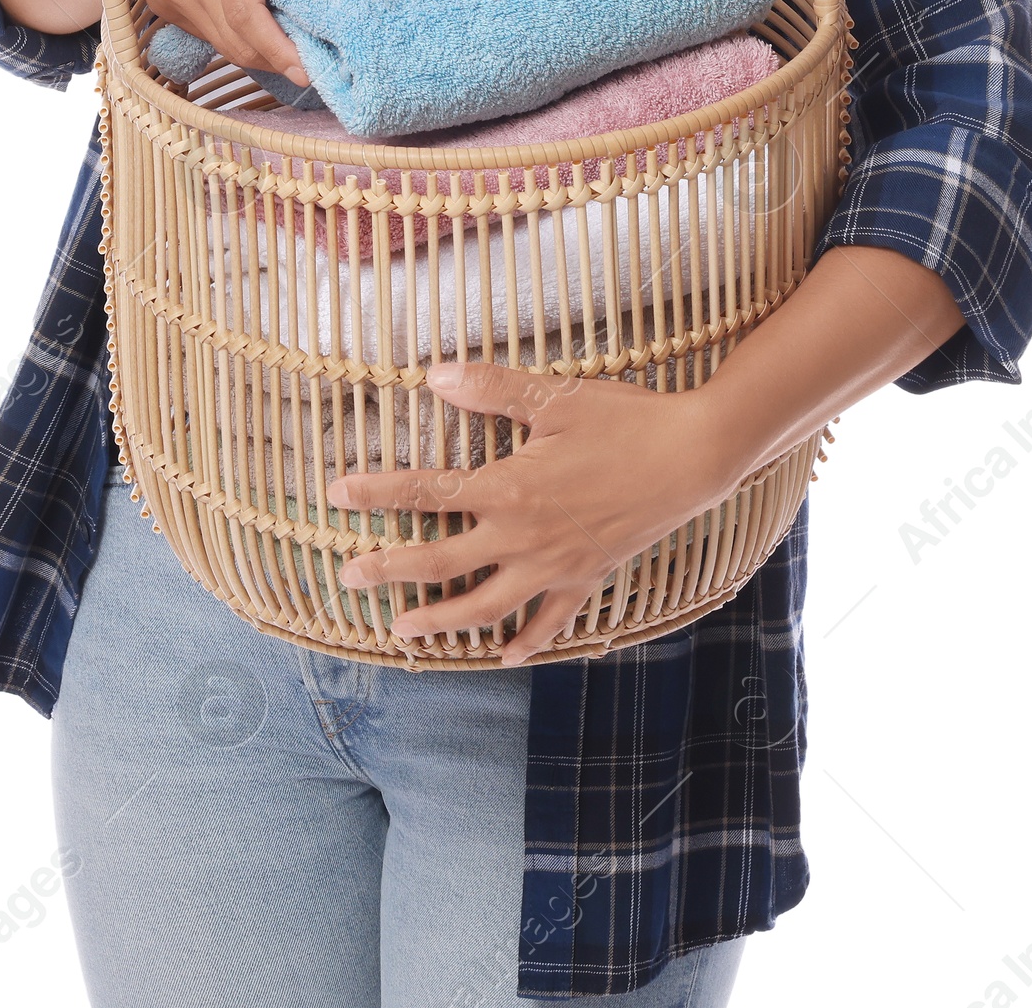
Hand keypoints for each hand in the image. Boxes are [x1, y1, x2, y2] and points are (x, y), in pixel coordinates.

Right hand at [111, 0, 330, 86]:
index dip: (277, 48)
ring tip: (291, 46)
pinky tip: (257, 25)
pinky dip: (236, 37)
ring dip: (259, 52)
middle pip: (236, 38)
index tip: (308, 69)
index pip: (246, 12)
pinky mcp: (164, 3)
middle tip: (312, 65)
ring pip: (222, 42)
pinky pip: (207, 33)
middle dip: (277, 59)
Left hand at [328, 360, 737, 667]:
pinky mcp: (586, 578)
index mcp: (509, 488)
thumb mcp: (555, 397)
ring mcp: (554, 566)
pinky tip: (501, 656)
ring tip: (402, 631)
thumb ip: (491, 389)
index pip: (427, 493)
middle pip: (440, 564)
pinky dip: (523, 643)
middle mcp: (523, 537)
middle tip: (349, 578)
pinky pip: (548, 622)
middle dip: (389, 572)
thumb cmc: (624, 419)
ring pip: (485, 608)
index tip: (338, 494)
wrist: (693, 456)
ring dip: (440, 622)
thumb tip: (433, 375)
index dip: (378, 493)